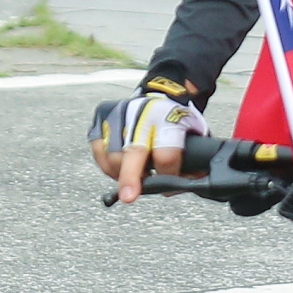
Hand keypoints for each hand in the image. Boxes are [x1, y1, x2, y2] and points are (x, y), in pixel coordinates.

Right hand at [90, 87, 206, 204]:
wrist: (161, 95)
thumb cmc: (176, 119)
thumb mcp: (193, 134)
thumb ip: (193, 160)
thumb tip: (188, 184)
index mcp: (168, 119)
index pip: (166, 155)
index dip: (167, 175)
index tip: (168, 186)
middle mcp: (141, 115)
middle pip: (133, 152)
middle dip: (130, 178)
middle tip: (129, 197)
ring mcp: (118, 115)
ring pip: (112, 157)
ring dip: (122, 175)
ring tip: (135, 176)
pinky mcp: (101, 119)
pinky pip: (98, 152)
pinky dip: (108, 166)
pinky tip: (120, 167)